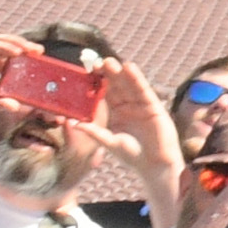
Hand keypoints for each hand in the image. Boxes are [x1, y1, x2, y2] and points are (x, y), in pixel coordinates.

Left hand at [78, 52, 187, 227]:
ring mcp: (140, 104)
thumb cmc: (132, 155)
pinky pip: (143, 89)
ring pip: (128, 84)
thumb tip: (73, 124)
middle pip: (116, 85)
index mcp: (115, 112)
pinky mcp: (153, 105)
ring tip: (109, 61)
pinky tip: (129, 68)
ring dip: (120, 72)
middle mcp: (127, 105)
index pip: (104, 94)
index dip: (96, 83)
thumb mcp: (109, 142)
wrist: (154, 165)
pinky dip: (137, 78)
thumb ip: (94, 131)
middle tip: (96, 62)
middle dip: (107, 73)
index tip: (86, 72)